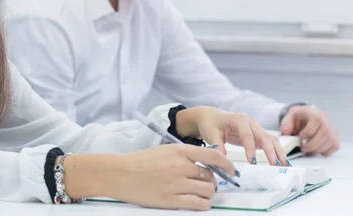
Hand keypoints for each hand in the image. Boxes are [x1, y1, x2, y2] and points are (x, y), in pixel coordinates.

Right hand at [111, 144, 235, 210]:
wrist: (122, 174)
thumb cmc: (142, 161)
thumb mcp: (165, 150)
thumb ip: (186, 155)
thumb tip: (209, 165)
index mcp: (179, 151)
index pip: (213, 155)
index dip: (227, 164)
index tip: (233, 170)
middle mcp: (181, 166)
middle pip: (211, 176)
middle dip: (213, 182)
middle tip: (206, 184)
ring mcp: (176, 184)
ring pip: (207, 191)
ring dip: (208, 193)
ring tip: (200, 193)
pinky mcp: (171, 200)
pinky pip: (199, 204)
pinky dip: (202, 204)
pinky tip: (197, 201)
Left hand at [177, 106, 288, 165]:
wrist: (211, 117)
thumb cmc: (210, 124)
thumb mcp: (211, 134)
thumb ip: (218, 147)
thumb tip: (223, 162)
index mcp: (238, 119)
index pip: (247, 135)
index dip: (250, 148)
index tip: (253, 161)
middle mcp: (250, 122)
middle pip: (264, 136)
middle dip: (270, 151)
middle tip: (275, 165)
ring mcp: (255, 128)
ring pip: (271, 139)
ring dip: (278, 152)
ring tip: (284, 166)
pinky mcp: (257, 135)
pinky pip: (270, 143)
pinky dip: (276, 152)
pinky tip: (281, 162)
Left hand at [280, 105, 338, 155]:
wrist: (309, 114)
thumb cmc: (301, 116)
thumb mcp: (291, 115)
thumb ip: (286, 123)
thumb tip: (285, 132)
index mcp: (316, 115)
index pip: (313, 126)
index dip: (305, 134)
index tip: (300, 138)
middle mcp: (327, 122)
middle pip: (323, 136)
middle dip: (311, 145)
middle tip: (303, 149)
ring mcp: (333, 130)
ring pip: (329, 143)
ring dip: (317, 149)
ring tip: (308, 149)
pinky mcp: (335, 137)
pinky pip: (334, 147)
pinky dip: (325, 151)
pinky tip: (316, 148)